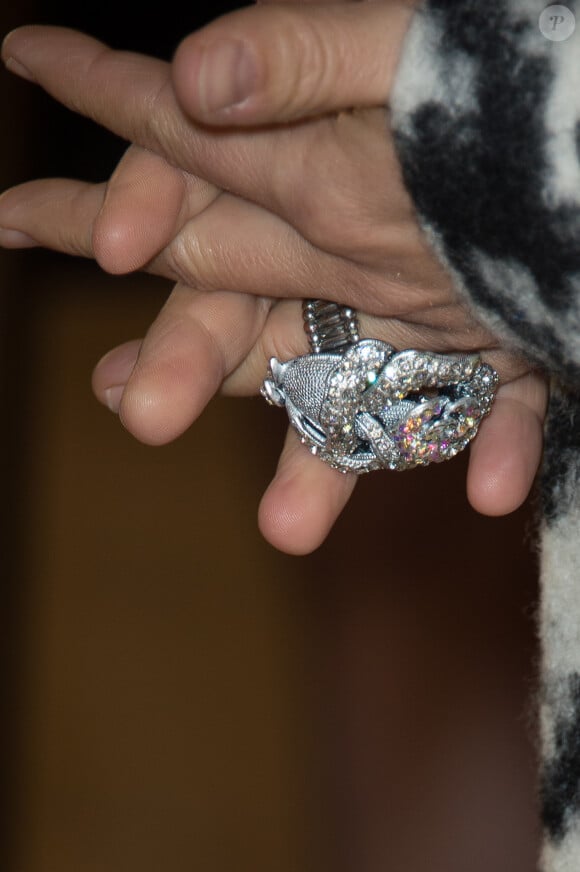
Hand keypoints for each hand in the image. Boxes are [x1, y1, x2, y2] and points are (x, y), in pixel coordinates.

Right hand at [0, 15, 545, 553]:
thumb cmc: (516, 84)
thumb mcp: (400, 45)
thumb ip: (301, 51)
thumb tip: (193, 77)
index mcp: (308, 162)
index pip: (180, 168)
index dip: (112, 197)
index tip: (11, 217)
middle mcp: (342, 248)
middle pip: (238, 309)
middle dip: (180, 356)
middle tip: (133, 407)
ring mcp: (413, 310)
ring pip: (343, 394)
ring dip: (318, 462)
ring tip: (285, 527)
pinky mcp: (493, 349)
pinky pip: (483, 406)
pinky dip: (493, 444)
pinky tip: (493, 486)